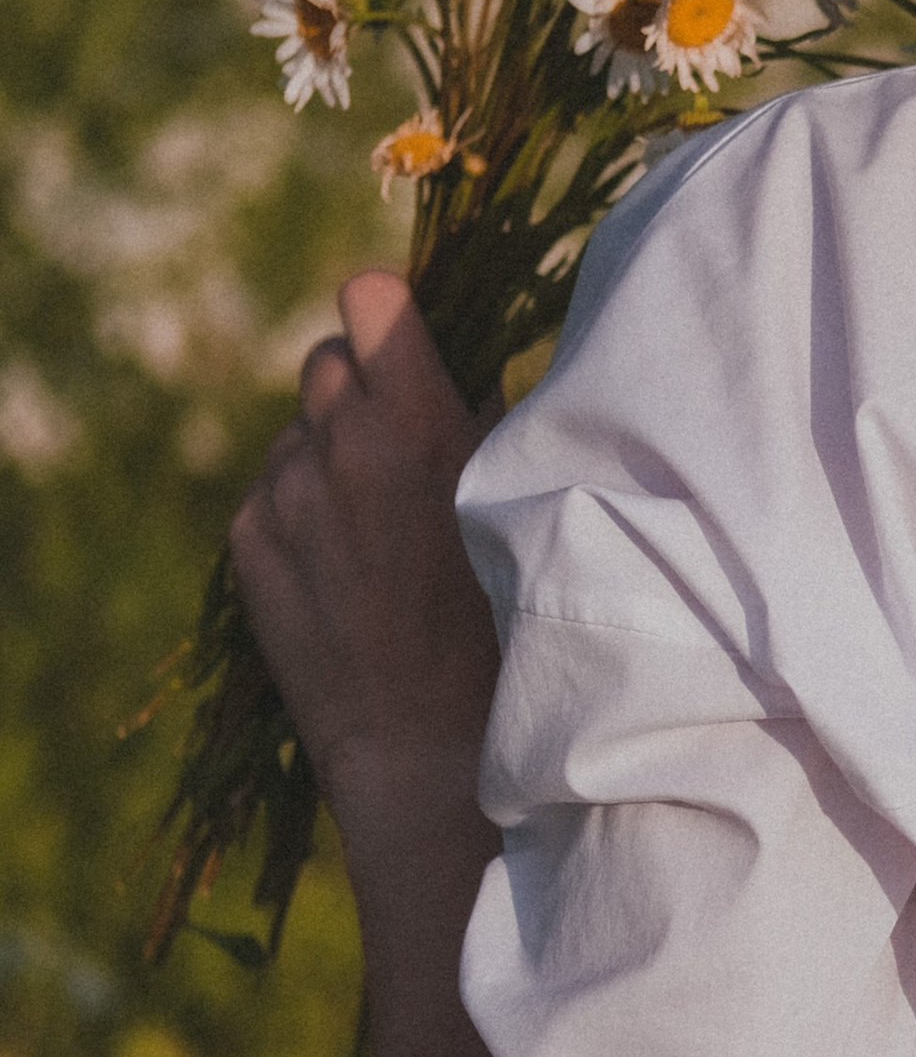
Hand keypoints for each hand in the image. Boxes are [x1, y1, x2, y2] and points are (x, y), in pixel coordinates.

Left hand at [230, 272, 501, 1056]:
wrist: (429, 755)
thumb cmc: (513, 636)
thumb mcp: (526, 511)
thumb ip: (489, 426)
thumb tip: (468, 375)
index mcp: (415, 424)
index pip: (370, 301)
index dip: (393, 318)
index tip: (411, 344)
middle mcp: (333, 445)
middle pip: (327, 362)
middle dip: (366, 392)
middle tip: (412, 454)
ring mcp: (279, 497)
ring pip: (299, 431)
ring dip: (335, 454)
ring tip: (385, 530)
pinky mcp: (247, 545)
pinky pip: (273, 491)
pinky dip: (306, 510)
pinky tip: (351, 571)